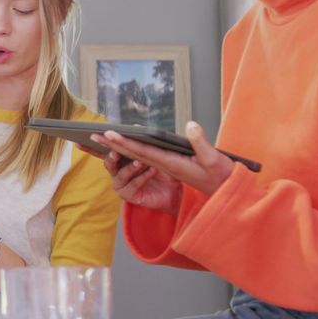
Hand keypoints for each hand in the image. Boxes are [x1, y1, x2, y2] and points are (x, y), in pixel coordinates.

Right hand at [83, 140, 182, 214]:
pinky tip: (152, 170)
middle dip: (111, 155)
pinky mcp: (129, 196)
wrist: (174, 191)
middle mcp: (117, 172)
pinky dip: (142, 177)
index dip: (90, 146)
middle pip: (108, 162)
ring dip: (130, 167)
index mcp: (120, 159)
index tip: (80, 141)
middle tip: (116, 150)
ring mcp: (122, 184)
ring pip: (120, 174)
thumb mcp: (153, 152)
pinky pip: (133, 185)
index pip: (102, 151)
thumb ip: (141, 141)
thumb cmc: (163, 170)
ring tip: (141, 162)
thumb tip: (133, 127)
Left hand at [91, 121, 234, 200]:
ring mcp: (165, 167)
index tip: (109, 135)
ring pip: (137, 156)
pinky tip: (123, 142)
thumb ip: (201, 143)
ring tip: (100, 138)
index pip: (142, 152)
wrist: (225, 194)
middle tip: (93, 135)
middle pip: (133, 154)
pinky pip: (146, 157)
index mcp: (171, 164)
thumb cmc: (221, 177)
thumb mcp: (214, 160)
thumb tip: (190, 124)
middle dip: (112, 145)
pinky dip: (133, 148)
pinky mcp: (169, 166)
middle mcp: (164, 166)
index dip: (125, 143)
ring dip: (118, 148)